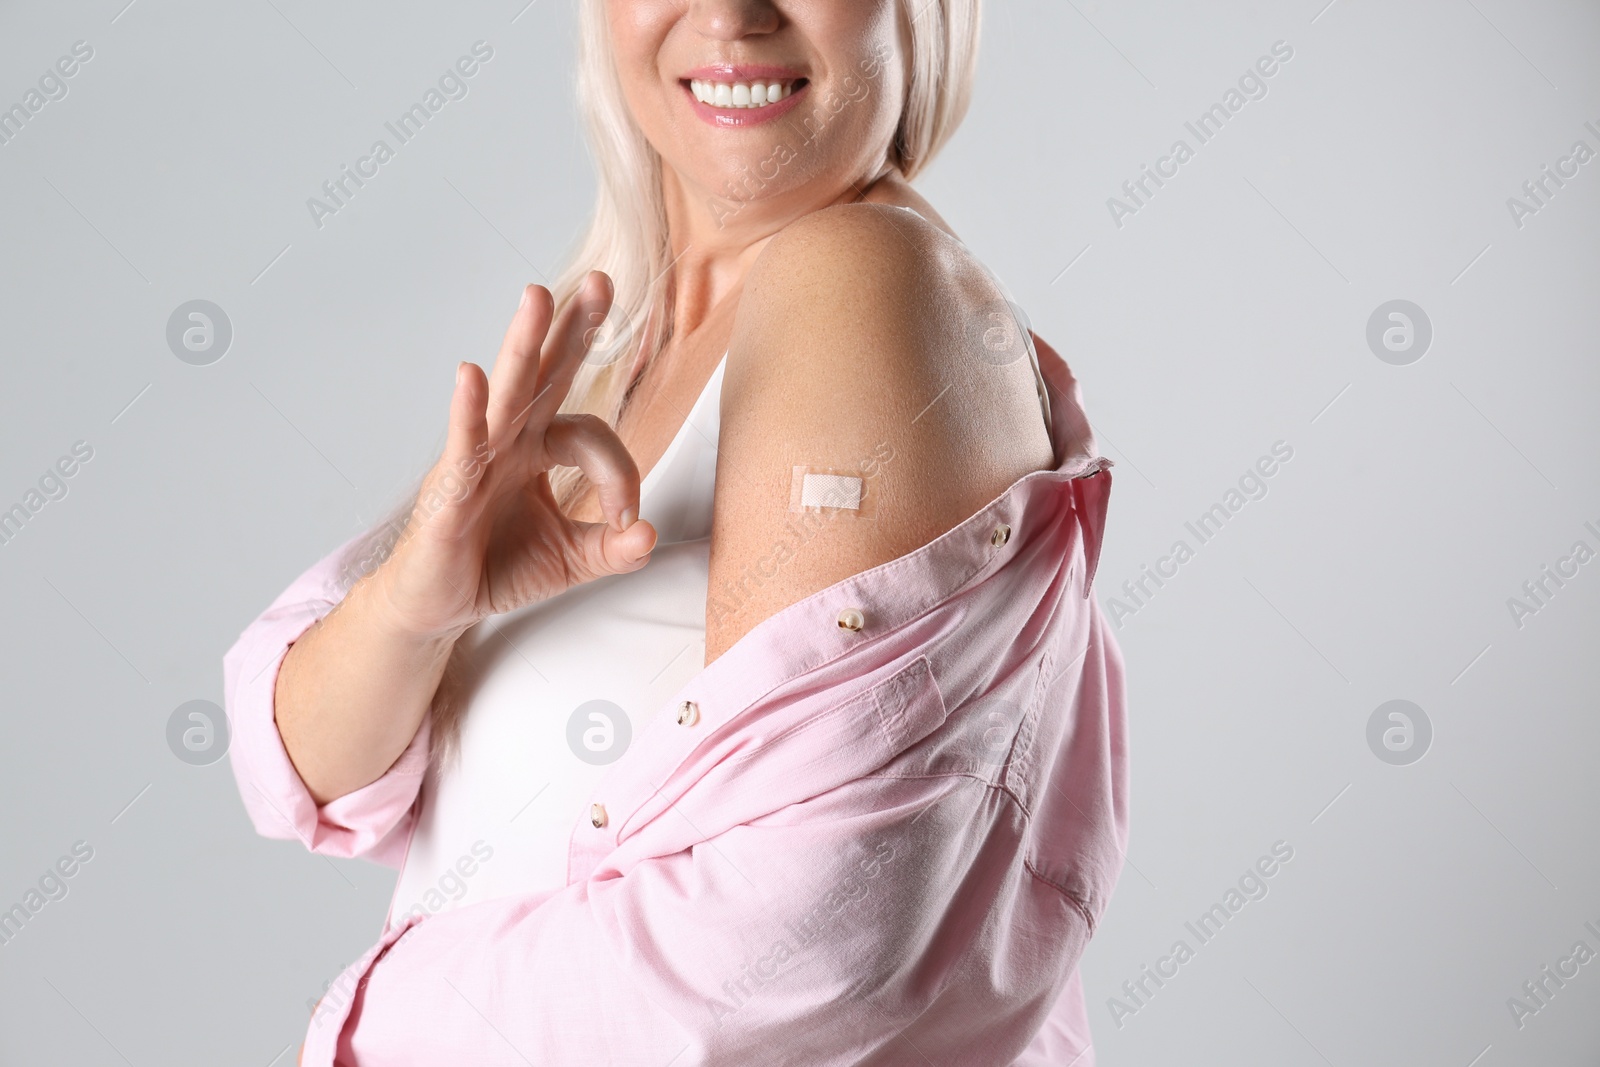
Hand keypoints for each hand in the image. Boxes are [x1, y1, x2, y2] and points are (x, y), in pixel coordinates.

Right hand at [372, 271, 656, 638]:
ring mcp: (476, 459)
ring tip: (537, 296)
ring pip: (506, 393)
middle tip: (602, 281)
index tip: (628, 519)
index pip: (591, 436)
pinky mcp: (449, 490)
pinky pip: (462, 444)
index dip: (619, 474)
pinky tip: (470, 377)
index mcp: (538, 449)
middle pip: (545, 374)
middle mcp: (508, 441)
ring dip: (523, 344)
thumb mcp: (571, 560)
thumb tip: (650, 533)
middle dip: (572, 328)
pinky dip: (467, 411)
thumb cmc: (497, 569)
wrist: (439, 607)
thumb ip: (614, 549)